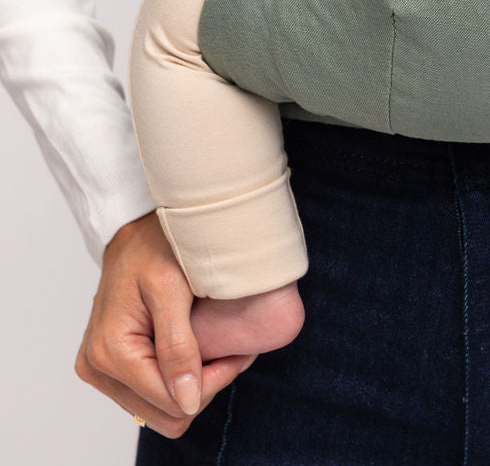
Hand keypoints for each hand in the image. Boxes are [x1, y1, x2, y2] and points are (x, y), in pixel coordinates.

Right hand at [75, 210, 255, 438]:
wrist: (135, 229)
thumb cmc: (153, 245)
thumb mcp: (171, 287)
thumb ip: (177, 347)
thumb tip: (187, 402)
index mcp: (109, 351)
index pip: (171, 401)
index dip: (213, 381)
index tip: (239, 351)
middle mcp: (97, 367)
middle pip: (165, 413)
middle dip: (204, 386)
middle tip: (231, 349)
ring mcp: (100, 369)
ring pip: (159, 409)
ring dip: (192, 385)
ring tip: (216, 347)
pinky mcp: (109, 365)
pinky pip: (150, 394)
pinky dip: (177, 379)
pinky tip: (194, 349)